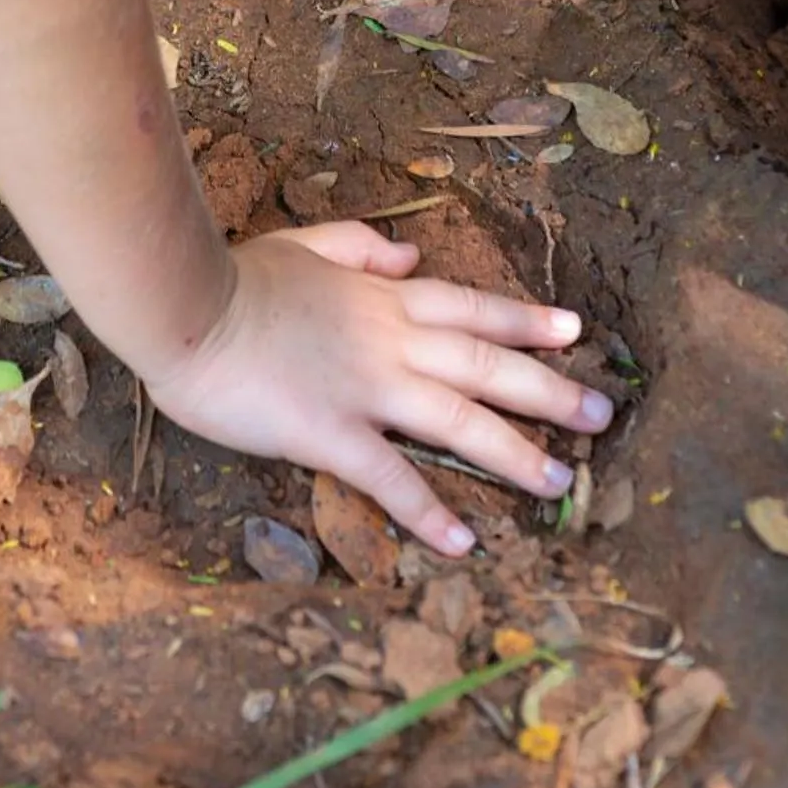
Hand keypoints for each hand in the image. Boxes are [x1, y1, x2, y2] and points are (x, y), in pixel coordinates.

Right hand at [143, 221, 613, 557]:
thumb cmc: (236, 277)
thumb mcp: (305, 244)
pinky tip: (463, 543)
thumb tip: (412, 255)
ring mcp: (365, 389)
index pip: (471, 308)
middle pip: (486, 367)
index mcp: (383, 297)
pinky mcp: (331, 433)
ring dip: (514, 455)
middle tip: (602, 415)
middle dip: (550, 391)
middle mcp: (390, 342)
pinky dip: (430, 512)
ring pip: (459, 422)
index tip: (576, 331)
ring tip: (560, 483)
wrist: (185, 307)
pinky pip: (391, 478)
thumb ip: (360, 247)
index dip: (525, 320)